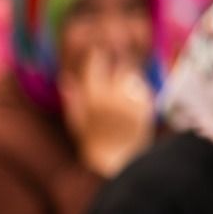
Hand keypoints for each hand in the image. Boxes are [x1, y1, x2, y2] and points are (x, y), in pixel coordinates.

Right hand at [61, 50, 153, 177]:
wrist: (115, 161)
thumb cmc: (92, 143)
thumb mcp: (75, 122)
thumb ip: (72, 100)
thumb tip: (66, 78)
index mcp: (92, 98)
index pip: (97, 63)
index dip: (98, 54)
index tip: (98, 52)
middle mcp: (112, 97)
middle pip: (120, 63)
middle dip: (118, 60)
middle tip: (116, 62)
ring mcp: (131, 101)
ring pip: (133, 75)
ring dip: (129, 76)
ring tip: (122, 87)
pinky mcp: (146, 107)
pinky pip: (144, 88)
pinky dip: (138, 91)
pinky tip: (132, 102)